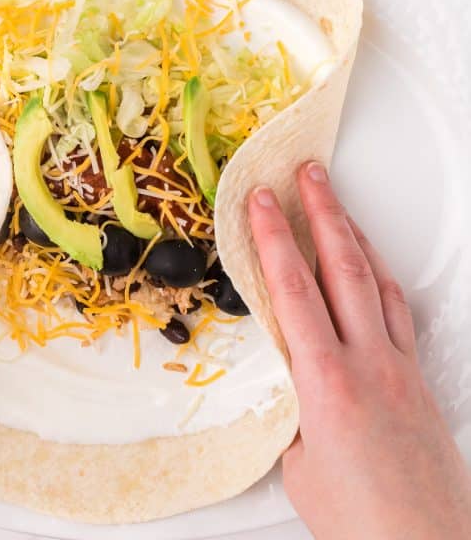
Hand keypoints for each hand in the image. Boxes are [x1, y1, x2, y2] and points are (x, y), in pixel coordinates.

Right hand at [249, 163, 470, 539]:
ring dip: (353, 235)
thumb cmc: (361, 522)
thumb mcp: (299, 465)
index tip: (260, 200)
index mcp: (327, 382)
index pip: (293, 290)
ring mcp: (398, 366)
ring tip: (335, 203)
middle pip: (343, 267)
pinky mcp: (418, 379)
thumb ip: (289, 409)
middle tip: (307, 172)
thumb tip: (285, 383)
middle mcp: (368, 362)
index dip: (273, 238)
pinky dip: (381, 277)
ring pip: (376, 281)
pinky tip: (372, 266)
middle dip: (321, 211)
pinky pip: (399, 311)